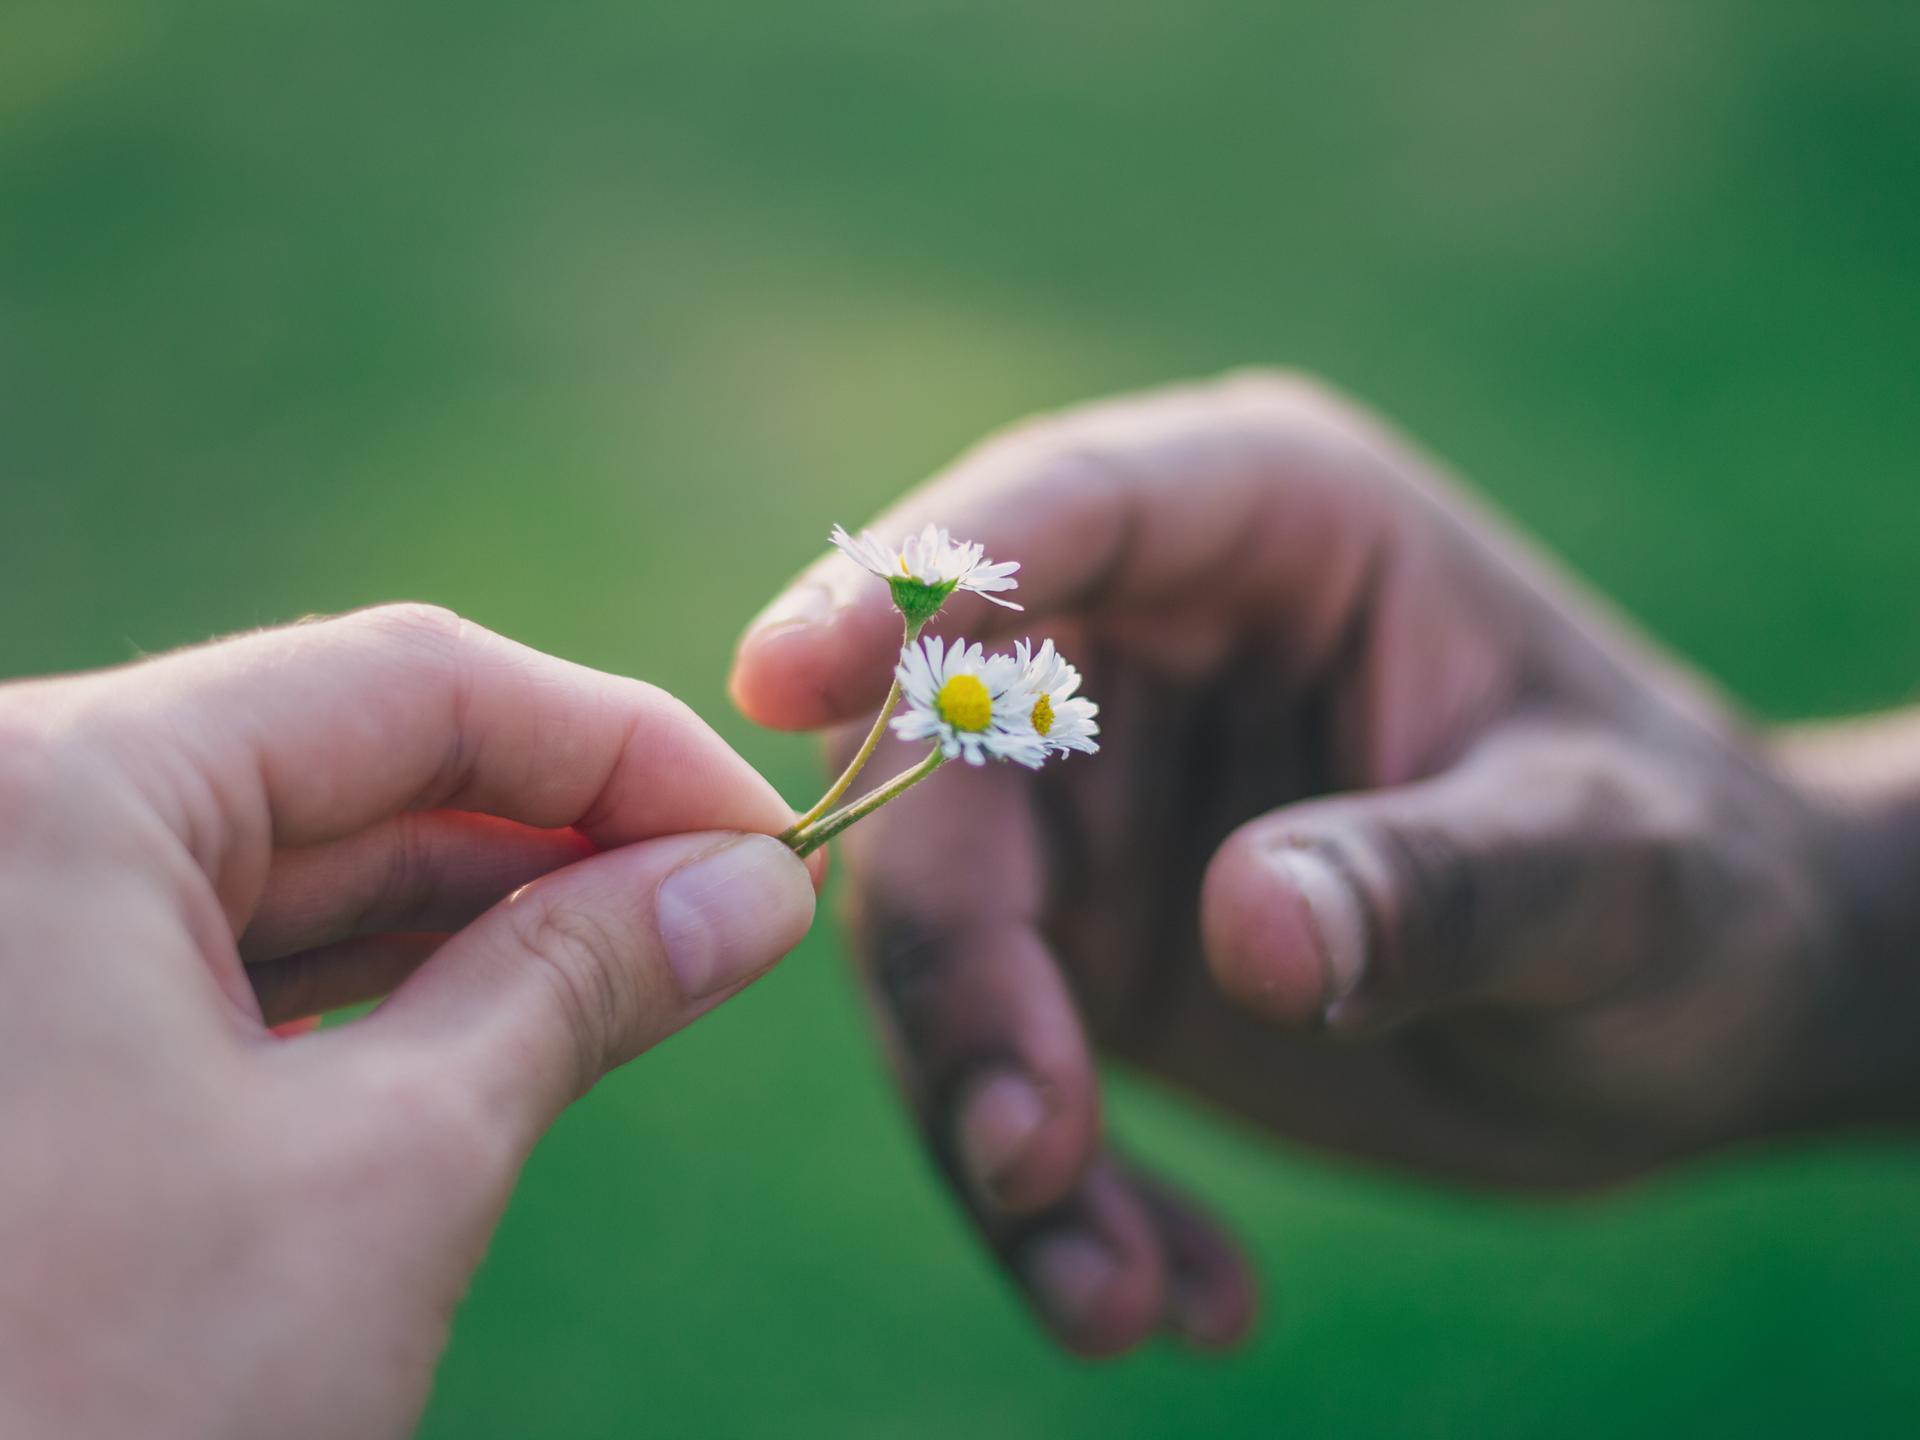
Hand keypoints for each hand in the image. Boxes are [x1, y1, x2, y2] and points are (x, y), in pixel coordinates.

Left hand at [0, 604, 816, 1437]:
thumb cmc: (107, 1406)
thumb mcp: (393, 1166)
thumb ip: (580, 981)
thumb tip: (750, 887)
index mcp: (52, 786)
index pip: (407, 684)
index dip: (619, 747)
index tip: (758, 831)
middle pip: (346, 764)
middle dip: (561, 838)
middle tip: (731, 909)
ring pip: (287, 863)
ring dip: (481, 914)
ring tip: (655, 961)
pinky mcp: (8, 1034)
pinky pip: (218, 954)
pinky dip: (374, 983)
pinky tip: (505, 1010)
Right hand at [731, 373, 1911, 1356]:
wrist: (1683, 1010)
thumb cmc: (1683, 885)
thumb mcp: (1614, 870)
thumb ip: (1439, 885)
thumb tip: (1246, 933)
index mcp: (1265, 526)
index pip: (1054, 515)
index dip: (902, 589)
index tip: (782, 685)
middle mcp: (1140, 648)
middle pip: (945, 771)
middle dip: (960, 971)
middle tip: (1032, 1156)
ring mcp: (1095, 802)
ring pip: (941, 941)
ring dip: (992, 1121)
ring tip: (1114, 1303)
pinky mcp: (1083, 945)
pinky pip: (999, 1062)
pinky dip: (1060, 1198)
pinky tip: (1187, 1299)